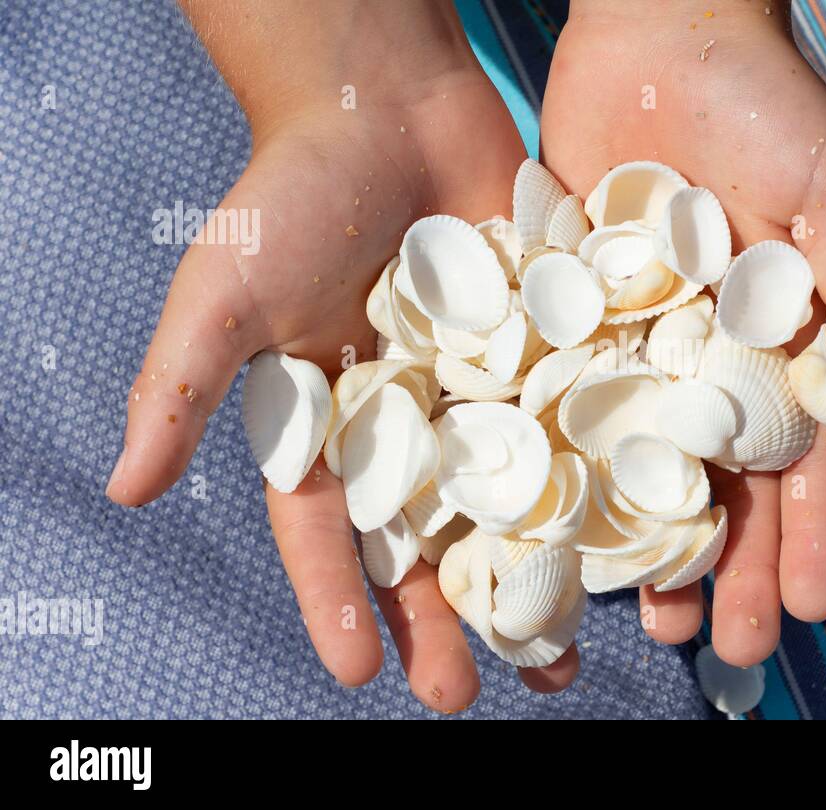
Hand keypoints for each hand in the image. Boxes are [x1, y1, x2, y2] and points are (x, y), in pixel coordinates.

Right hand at [106, 0, 577, 709]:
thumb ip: (182, 387)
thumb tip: (121, 490)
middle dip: (451, 617)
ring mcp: (484, 388)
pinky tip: (628, 540)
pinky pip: (573, 422)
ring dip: (538, 575)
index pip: (333, 532)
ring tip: (566, 654)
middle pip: (433, 538)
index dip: (343, 604)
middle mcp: (411, 421)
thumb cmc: (292, 192)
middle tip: (476, 693)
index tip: (364, 677)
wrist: (386, 102)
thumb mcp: (226, 292)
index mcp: (331, 424)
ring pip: (514, 502)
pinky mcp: (544, 346)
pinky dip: (600, 479)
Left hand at [542, 0, 825, 664]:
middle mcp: (716, 360)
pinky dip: (565, 467)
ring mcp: (642, 346)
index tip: (805, 608)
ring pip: (644, 466)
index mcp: (788, 342)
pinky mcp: (571, 317)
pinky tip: (556, 527)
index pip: (807, 458)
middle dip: (728, 566)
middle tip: (720, 648)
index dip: (809, 534)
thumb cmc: (769, 103)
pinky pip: (568, 403)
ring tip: (642, 616)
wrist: (661, 26)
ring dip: (646, 543)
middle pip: (724, 485)